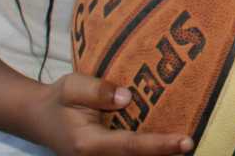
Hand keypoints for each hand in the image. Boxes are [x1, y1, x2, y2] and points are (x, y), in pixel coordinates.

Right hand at [29, 73, 191, 155]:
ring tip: (186, 143)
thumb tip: (126, 97)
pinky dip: (150, 150)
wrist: (39, 117)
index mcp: (88, 143)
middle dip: (166, 153)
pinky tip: (170, 142)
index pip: (130, 146)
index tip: (186, 142)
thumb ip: (96, 90)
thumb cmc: (58, 99)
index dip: (160, 145)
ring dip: (160, 153)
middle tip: (195, 142)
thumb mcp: (71, 86)